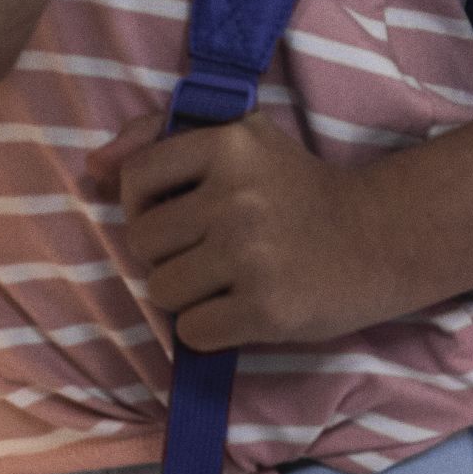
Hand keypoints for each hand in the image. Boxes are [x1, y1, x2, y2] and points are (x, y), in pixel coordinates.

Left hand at [95, 114, 409, 350]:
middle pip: (143, 242)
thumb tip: (92, 169)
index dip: (145, 203)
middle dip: (169, 253)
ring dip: (187, 294)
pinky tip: (242, 308)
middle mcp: (237, 196)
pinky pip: (191, 332)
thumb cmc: (297, 190)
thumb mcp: (240, 142)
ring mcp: (251, 255)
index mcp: (229, 145)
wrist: (380, 238)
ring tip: (229, 280)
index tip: (178, 211)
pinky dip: (208, 329)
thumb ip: (159, 141)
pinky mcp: (266, 308)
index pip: (136, 179)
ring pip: (161, 290)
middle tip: (213, 250)